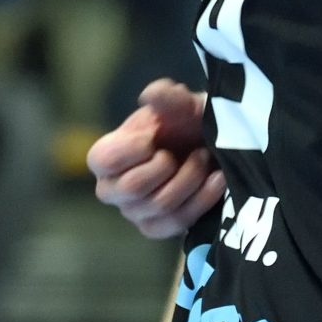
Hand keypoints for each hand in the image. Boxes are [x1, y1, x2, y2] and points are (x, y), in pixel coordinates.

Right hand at [89, 79, 224, 238]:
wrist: (213, 146)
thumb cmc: (186, 124)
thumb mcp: (182, 106)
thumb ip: (168, 98)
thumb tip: (152, 94)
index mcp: (107, 155)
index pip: (103, 159)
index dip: (132, 149)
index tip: (154, 136)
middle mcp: (113, 188)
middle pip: (132, 188)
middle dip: (168, 166)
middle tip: (189, 149)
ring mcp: (134, 211)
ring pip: (160, 205)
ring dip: (190, 178)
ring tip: (204, 158)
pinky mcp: (157, 227)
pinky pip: (176, 223)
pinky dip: (202, 199)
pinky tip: (217, 179)